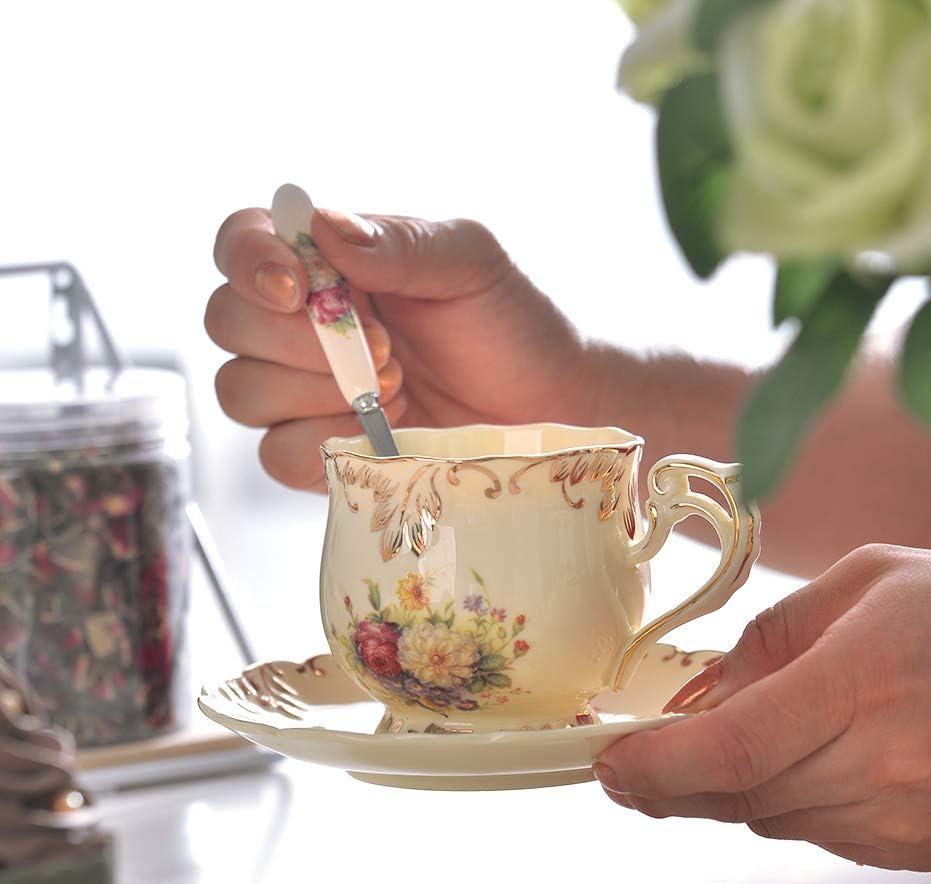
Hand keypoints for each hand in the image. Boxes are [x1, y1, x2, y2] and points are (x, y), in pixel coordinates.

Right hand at [205, 208, 607, 488]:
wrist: (549, 407)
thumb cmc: (509, 323)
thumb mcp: (469, 263)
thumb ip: (400, 244)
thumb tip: (324, 227)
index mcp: (328, 261)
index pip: (241, 242)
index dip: (249, 261)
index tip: (298, 287)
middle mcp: (301, 323)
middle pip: (228, 322)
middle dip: (300, 340)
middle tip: (387, 350)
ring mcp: (305, 392)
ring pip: (241, 391)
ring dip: (317, 392)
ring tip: (397, 389)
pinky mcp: (321, 451)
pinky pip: (275, 455)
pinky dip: (323, 444)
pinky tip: (384, 434)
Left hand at [595, 544, 930, 871]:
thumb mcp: (859, 584)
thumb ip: (768, 638)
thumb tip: (703, 693)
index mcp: (861, 681)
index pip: (736, 748)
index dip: (659, 764)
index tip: (611, 761)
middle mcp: (885, 763)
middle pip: (738, 795)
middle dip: (667, 783)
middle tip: (624, 768)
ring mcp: (903, 817)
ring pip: (767, 819)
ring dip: (724, 788)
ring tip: (714, 746)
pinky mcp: (913, 847)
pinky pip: (811, 834)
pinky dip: (780, 800)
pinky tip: (795, 760)